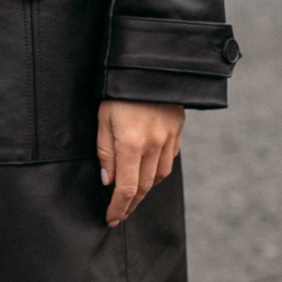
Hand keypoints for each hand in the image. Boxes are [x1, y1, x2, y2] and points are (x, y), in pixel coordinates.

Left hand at [97, 100, 182, 227]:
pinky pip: (169, 159)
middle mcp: (154, 144)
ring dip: (145, 190)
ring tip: (132, 197)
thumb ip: (105, 152)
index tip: (111, 218)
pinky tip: (148, 172)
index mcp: (131, 143)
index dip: (119, 208)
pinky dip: (158, 171)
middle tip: (120, 214)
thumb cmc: (118, 90)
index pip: (127, 189)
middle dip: (131, 205)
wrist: (149, 63)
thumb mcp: (103, 118)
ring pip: (160, 176)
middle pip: (145, 187)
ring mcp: (169, 138)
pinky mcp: (178, 130)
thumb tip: (109, 181)